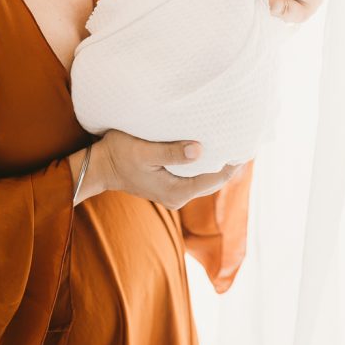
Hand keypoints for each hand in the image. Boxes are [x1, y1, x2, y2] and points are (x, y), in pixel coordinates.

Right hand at [87, 130, 239, 209]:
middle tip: (244, 146)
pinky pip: (194, 180)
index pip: (214, 179)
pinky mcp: (167, 189)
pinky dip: (204, 169)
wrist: (99, 168)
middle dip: (229, 167)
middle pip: (213, 183)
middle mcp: (178, 198)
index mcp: (177, 190)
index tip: (246, 149)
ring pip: (204, 182)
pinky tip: (209, 155)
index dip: (232, 166)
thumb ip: (172, 152)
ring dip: (217, 168)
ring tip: (231, 149)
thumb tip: (200, 150)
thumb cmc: (119, 154)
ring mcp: (173, 195)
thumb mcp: (144, 151)